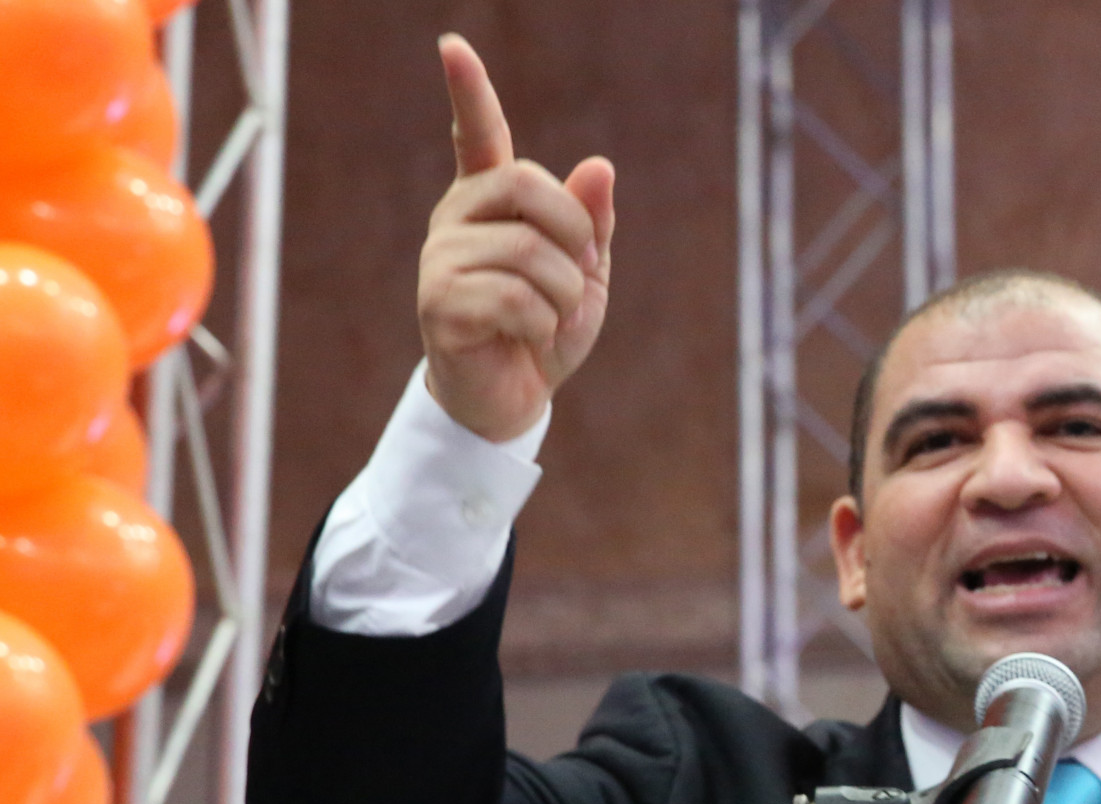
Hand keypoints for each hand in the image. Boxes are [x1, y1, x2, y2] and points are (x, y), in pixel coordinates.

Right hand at [416, 33, 615, 441]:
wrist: (513, 400)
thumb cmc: (546, 328)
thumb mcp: (586, 273)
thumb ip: (592, 222)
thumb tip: (599, 165)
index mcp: (490, 202)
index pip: (478, 135)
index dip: (469, 91)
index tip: (452, 44)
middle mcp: (457, 219)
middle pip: (526, 184)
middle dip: (575, 232)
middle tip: (580, 270)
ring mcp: (441, 258)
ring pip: (530, 250)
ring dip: (565, 293)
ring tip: (548, 319)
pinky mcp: (438, 303)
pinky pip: (516, 297)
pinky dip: (544, 324)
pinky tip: (527, 338)